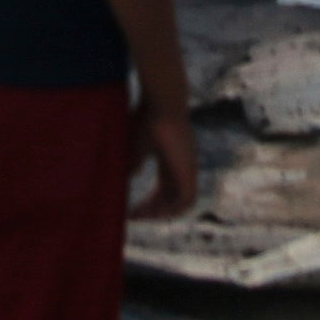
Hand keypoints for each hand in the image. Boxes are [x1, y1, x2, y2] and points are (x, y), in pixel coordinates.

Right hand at [131, 95, 200, 221]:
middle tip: (132, 216)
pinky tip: (153, 212)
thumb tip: (130, 176)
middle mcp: (183, 164)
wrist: (163, 102)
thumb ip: (135, 161)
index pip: (165, 187)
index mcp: (172, 157)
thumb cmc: (148, 117)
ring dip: (162, 212)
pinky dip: (172, 209)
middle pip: (172, 195)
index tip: (132, 208)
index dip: (150, 200)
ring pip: (183, 200)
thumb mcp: (137, 144)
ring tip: (140, 216)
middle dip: (152, 209)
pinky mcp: (189, 169)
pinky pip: (187, 199)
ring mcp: (189, 167)